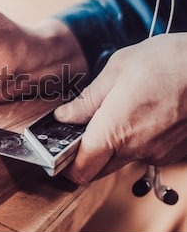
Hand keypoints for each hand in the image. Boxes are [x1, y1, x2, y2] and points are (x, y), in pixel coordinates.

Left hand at [55, 34, 186, 184]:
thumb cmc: (168, 61)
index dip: (65, 166)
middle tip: (82, 132)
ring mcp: (158, 153)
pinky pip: (145, 153)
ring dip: (113, 146)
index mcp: (114, 130)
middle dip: (86, 156)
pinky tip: (142, 116)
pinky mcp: (174, 152)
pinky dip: (136, 141)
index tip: (58, 155)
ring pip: (122, 160)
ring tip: (118, 114)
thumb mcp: (117, 70)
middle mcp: (136, 149)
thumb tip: (64, 116)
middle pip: (98, 169)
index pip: (81, 169)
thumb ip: (87, 99)